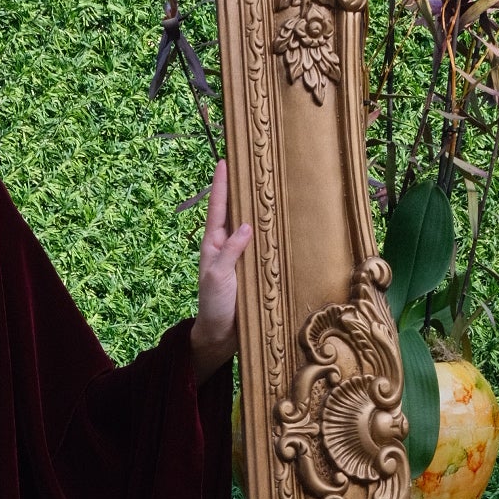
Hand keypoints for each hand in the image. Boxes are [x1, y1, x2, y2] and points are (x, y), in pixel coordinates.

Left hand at [190, 158, 251, 382]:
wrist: (221, 336)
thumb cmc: (214, 306)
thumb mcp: (218, 277)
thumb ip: (230, 251)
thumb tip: (247, 225)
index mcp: (213, 245)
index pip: (218, 209)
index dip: (221, 185)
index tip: (224, 161)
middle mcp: (228, 247)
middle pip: (236, 212)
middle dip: (242, 189)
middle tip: (252, 165)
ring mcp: (242, 258)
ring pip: (253, 228)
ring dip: (260, 210)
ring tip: (271, 186)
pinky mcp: (255, 271)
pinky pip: (264, 247)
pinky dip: (272, 233)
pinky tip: (284, 224)